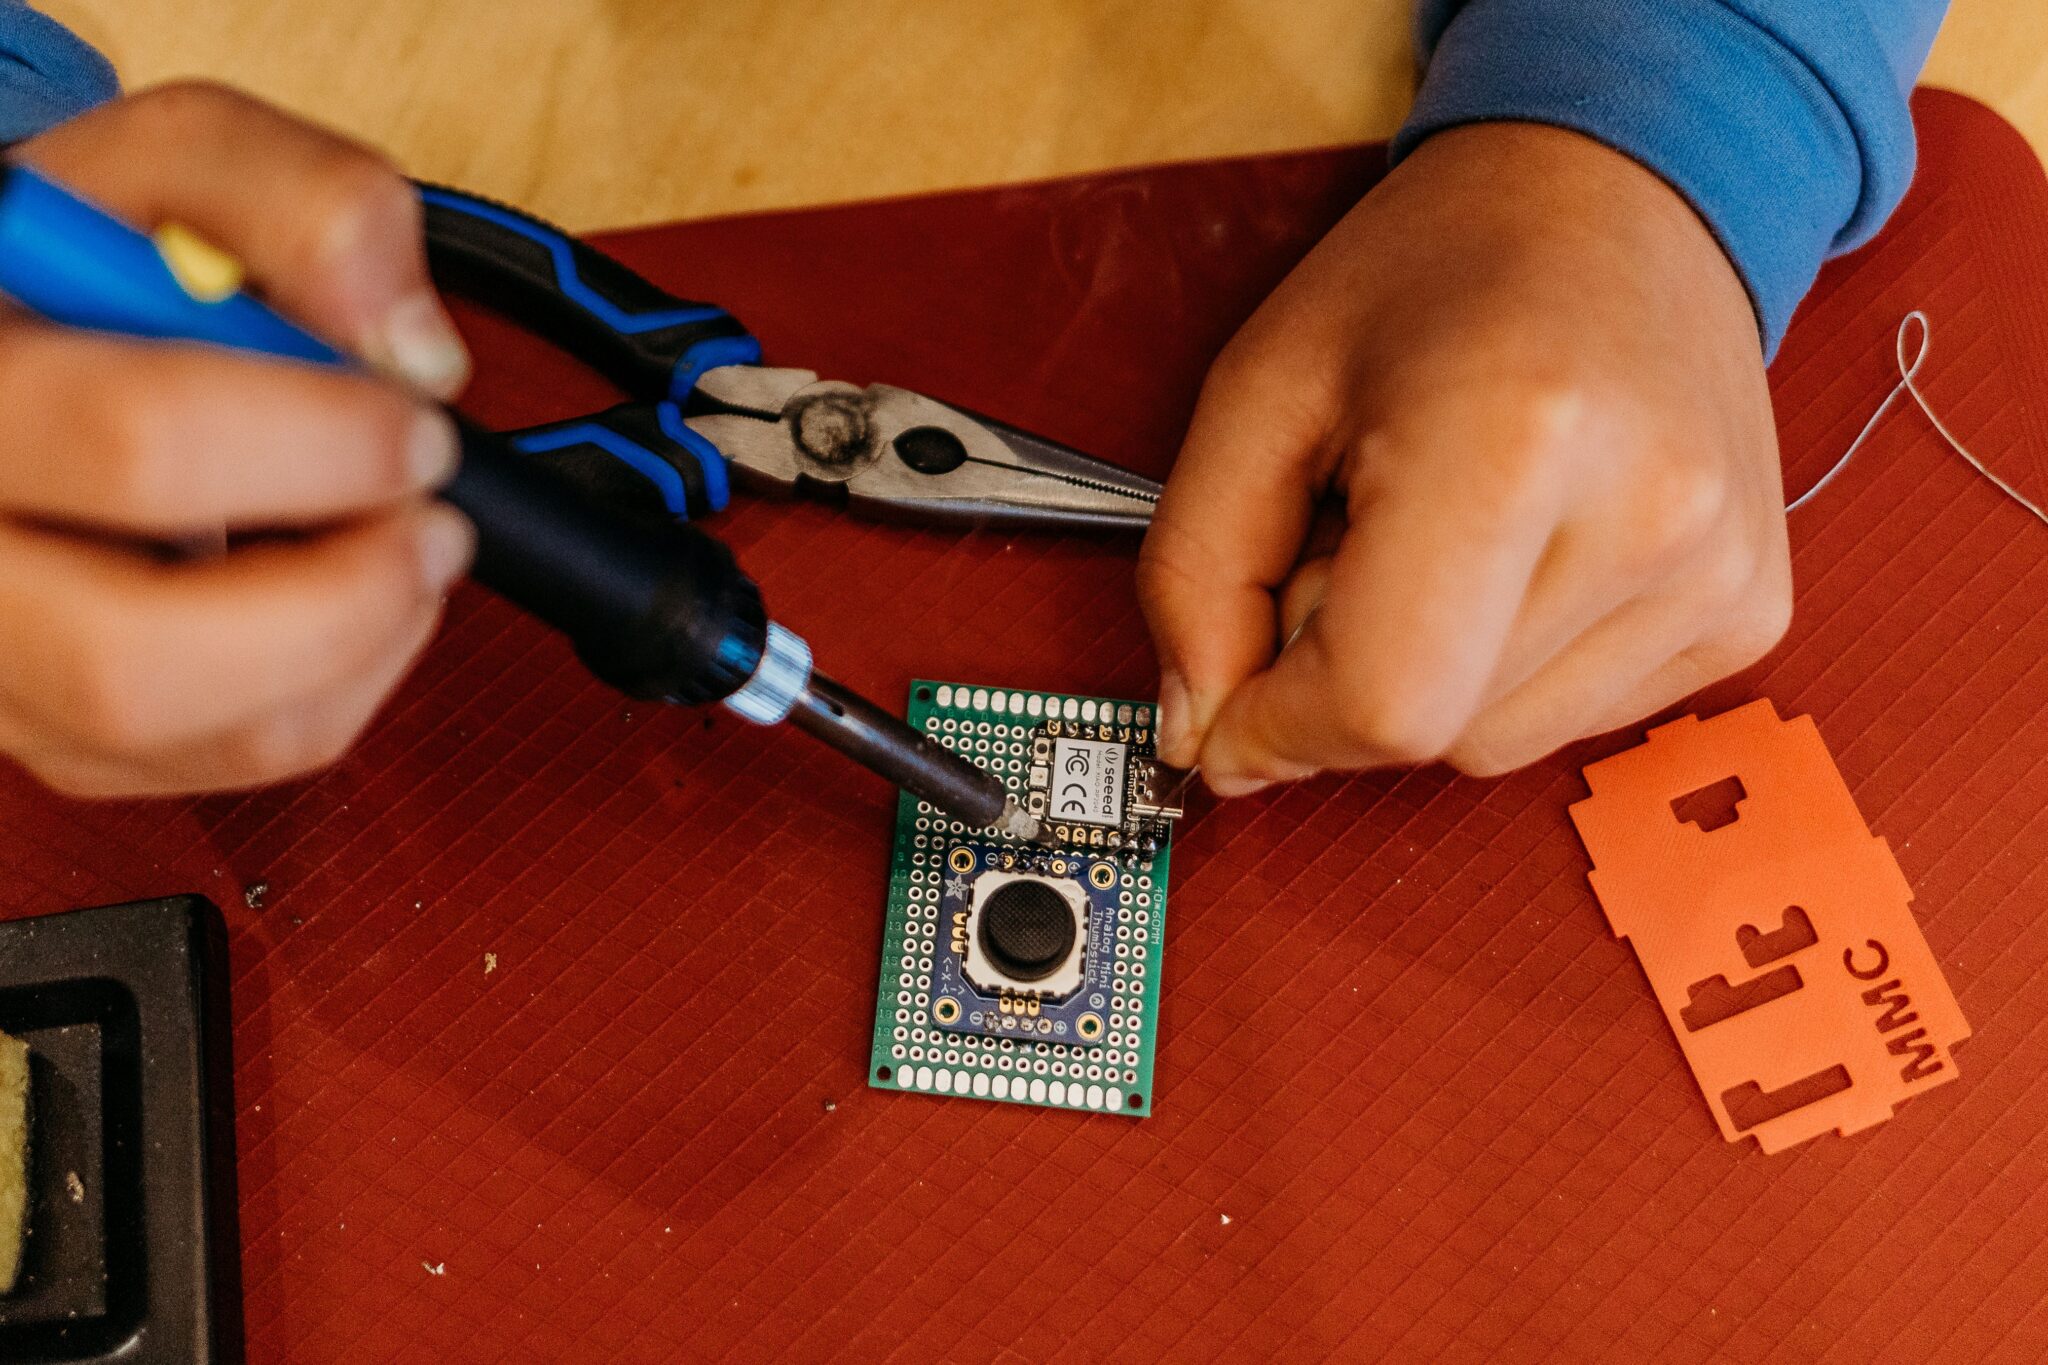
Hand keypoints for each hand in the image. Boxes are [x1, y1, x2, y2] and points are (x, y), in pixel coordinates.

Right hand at [0, 82, 474, 796]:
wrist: (8, 338)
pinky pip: (226, 762)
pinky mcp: (58, 733)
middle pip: (135, 662)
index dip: (323, 439)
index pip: (137, 445)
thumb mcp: (172, 172)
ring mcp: (0, 661)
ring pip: (194, 738)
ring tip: (402, 548)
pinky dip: (336, 689)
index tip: (410, 417)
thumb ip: (303, 205)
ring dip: (357, 647)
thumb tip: (408, 344)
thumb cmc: (75, 266)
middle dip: (345, 593)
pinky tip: (345, 596)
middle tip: (427, 517)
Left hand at [1139, 122, 1791, 792]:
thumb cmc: (1437, 269)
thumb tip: (1201, 738)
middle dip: (1343, 677)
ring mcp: (1717, 574)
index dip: (1278, 728)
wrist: (1622, 194)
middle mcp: (1647, 515)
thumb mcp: (1260, 386)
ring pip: (1497, 745)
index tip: (1230, 700)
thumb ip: (1196, 574)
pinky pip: (1571, 723)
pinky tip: (1513, 556)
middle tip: (1349, 540)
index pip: (1384, 701)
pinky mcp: (1748, 612)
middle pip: (1433, 734)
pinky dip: (1506, 669)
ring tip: (1438, 536)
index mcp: (1513, 435)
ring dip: (1429, 675)